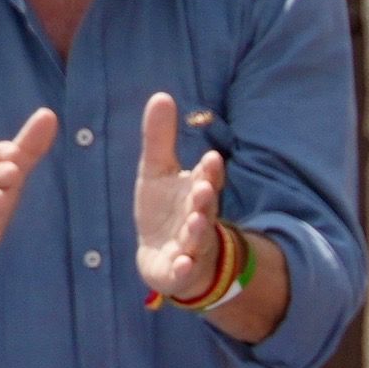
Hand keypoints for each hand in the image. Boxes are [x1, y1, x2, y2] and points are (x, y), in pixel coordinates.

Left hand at [132, 91, 233, 305]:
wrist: (166, 258)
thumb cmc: (167, 211)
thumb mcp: (157, 171)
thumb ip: (160, 138)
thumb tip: (162, 95)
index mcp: (196, 194)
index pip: (207, 180)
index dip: (209, 172)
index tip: (210, 159)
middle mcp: (199, 220)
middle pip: (205, 210)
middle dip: (205, 200)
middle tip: (204, 189)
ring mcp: (192, 248)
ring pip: (199, 240)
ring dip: (198, 232)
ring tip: (195, 222)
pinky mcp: (180, 272)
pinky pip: (185, 272)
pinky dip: (185, 268)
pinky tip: (183, 263)